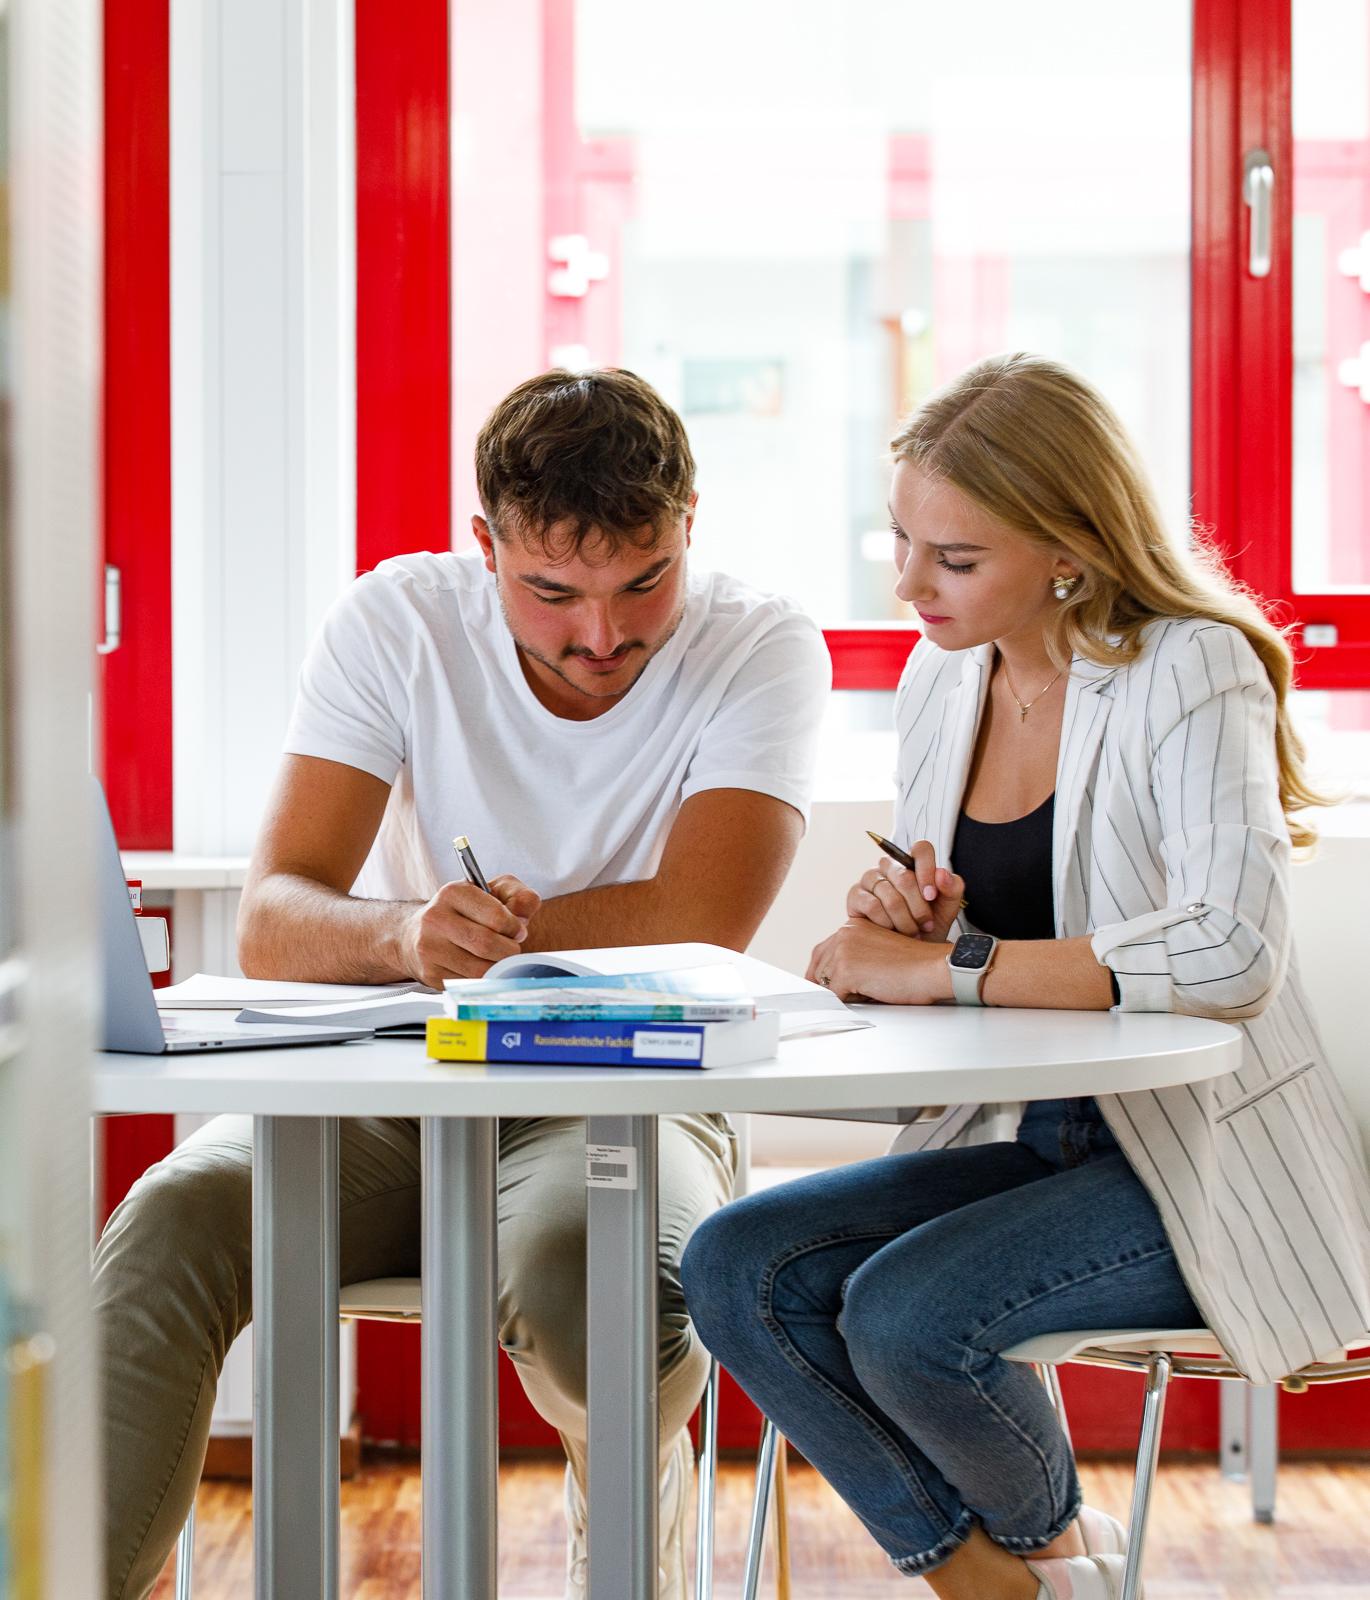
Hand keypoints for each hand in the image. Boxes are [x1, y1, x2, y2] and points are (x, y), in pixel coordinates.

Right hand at [400, 874, 540, 986]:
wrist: (416, 934)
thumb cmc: (462, 912)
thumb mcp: (493, 892)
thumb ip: (519, 896)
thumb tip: (523, 917)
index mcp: (453, 893)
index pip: (496, 916)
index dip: (515, 927)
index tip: (518, 931)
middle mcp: (436, 918)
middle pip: (487, 944)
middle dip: (508, 950)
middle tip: (510, 948)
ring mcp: (430, 948)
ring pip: (479, 969)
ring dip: (498, 967)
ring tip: (497, 957)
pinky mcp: (430, 973)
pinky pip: (468, 983)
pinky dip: (483, 979)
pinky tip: (481, 967)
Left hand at [807, 918, 952, 1005]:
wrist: (933, 968)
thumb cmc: (916, 964)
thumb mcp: (879, 952)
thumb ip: (856, 957)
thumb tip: (832, 981)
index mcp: (853, 926)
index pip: (822, 951)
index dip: (822, 972)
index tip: (824, 985)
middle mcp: (845, 933)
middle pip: (818, 967)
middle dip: (828, 984)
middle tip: (845, 996)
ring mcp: (844, 950)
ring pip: (826, 982)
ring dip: (843, 993)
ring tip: (871, 991)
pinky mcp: (846, 969)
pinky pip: (835, 996)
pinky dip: (850, 1002)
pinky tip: (872, 995)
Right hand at [846, 842, 964, 942]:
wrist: (906, 952)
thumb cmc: (926, 927)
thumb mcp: (947, 910)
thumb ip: (952, 889)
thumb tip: (942, 873)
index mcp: (913, 863)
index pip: (921, 849)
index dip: (927, 871)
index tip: (931, 896)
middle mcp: (889, 866)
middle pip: (904, 877)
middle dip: (919, 907)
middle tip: (926, 925)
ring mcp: (870, 879)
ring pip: (889, 894)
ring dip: (904, 920)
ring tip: (912, 933)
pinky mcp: (855, 895)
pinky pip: (872, 906)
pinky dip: (886, 923)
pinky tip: (891, 931)